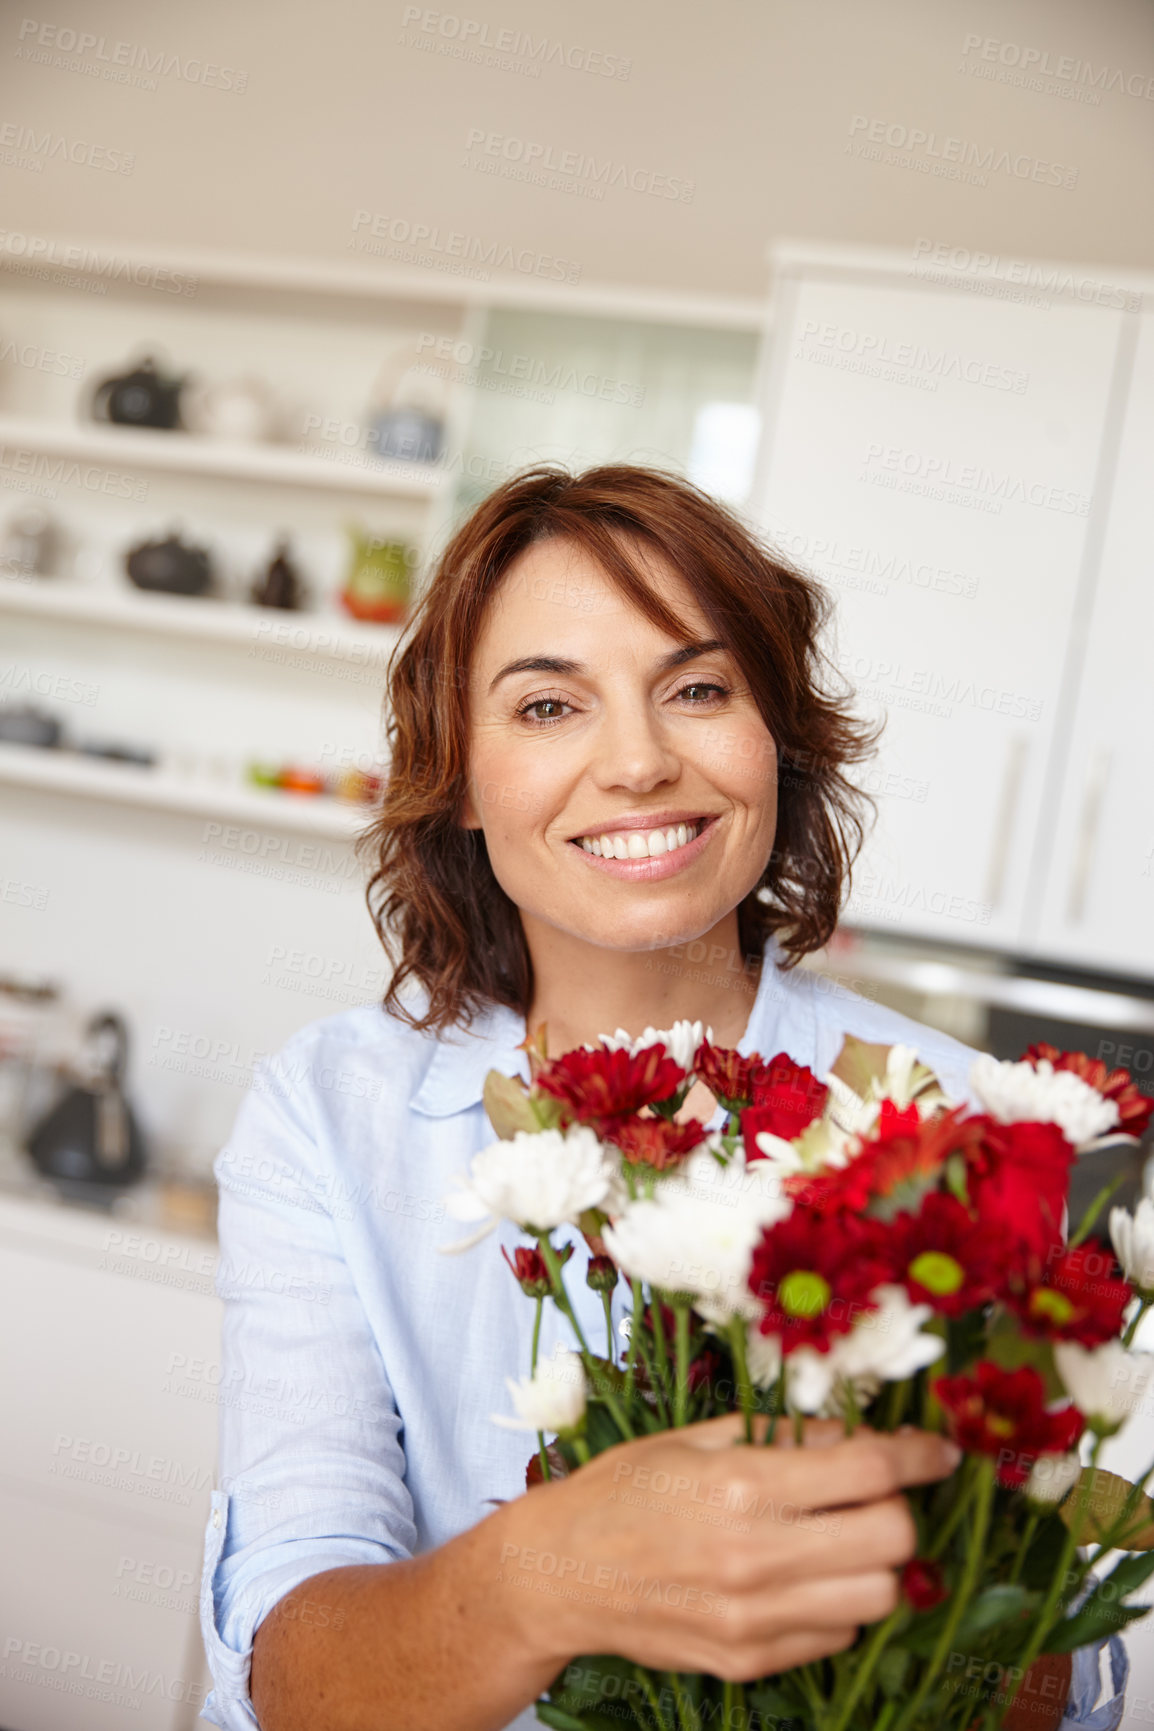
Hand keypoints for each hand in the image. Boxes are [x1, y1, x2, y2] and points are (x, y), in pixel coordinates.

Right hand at [501, 1415, 961, 1684]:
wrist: (560, 1573)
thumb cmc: (626, 1488)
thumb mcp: (700, 1436)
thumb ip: (785, 1434)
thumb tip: (858, 1434)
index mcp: (741, 1484)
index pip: (869, 1472)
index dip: (916, 1456)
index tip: (937, 1450)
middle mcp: (755, 1555)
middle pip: (893, 1540)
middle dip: (898, 1510)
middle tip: (874, 1495)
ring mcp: (754, 1618)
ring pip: (879, 1598)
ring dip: (875, 1563)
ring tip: (841, 1538)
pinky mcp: (748, 1661)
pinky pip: (836, 1637)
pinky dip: (838, 1605)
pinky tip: (804, 1577)